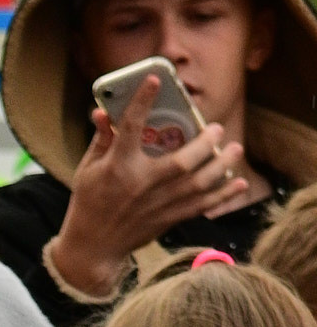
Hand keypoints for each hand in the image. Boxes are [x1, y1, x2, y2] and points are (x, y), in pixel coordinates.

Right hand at [51, 77, 250, 299]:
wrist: (93, 247)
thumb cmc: (88, 203)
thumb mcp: (87, 169)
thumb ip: (101, 140)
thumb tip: (103, 112)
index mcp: (117, 167)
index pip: (131, 127)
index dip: (142, 101)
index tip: (154, 79)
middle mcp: (141, 185)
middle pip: (181, 161)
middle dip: (204, 142)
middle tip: (216, 128)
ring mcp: (157, 204)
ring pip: (198, 183)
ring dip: (221, 166)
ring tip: (236, 149)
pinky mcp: (168, 219)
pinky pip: (200, 206)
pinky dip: (222, 195)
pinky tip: (239, 183)